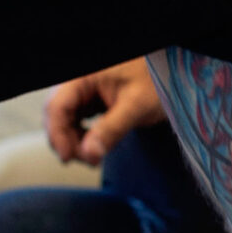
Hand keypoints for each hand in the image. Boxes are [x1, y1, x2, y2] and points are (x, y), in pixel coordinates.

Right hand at [45, 59, 165, 164]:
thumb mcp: (137, 105)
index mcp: (83, 76)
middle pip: (57, 115)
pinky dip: (84, 136)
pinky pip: (79, 120)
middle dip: (67, 141)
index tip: (68, 157)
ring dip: (75, 141)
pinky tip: (97, 146)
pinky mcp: (94, 100)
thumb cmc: (158, 79)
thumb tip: (89, 154)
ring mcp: (86, 91)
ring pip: (66, 120)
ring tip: (95, 156)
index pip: (57, 106)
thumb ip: (112, 129)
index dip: (58, 135)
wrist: (175, 72)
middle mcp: (80, 82)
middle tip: (88, 160)